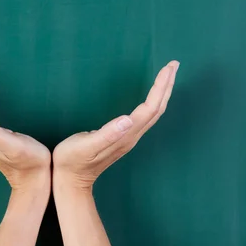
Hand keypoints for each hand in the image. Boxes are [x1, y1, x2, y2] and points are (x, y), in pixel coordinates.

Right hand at [52, 61, 179, 190]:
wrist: (70, 181)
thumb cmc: (72, 161)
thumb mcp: (85, 146)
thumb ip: (106, 134)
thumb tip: (127, 119)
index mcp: (125, 134)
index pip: (150, 108)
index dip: (160, 87)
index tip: (166, 68)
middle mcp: (132, 135)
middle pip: (157, 109)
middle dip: (166, 85)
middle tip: (174, 64)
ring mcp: (129, 138)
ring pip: (153, 113)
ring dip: (162, 93)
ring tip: (167, 76)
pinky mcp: (124, 138)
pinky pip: (146, 116)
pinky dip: (153, 101)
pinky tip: (152, 97)